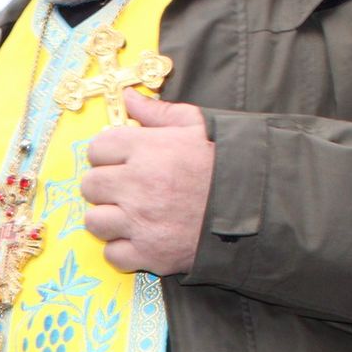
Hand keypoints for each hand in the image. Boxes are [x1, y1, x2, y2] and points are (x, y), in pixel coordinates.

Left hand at [81, 90, 214, 275]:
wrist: (261, 207)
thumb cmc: (227, 162)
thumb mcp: (197, 125)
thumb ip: (157, 112)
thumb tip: (127, 97)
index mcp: (147, 149)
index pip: (97, 148)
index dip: (108, 153)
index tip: (123, 160)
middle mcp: (137, 186)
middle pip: (90, 185)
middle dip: (104, 186)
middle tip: (127, 188)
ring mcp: (141, 223)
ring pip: (95, 222)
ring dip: (110, 219)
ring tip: (132, 214)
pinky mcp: (150, 254)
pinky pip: (113, 254)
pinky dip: (123, 249)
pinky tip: (141, 238)